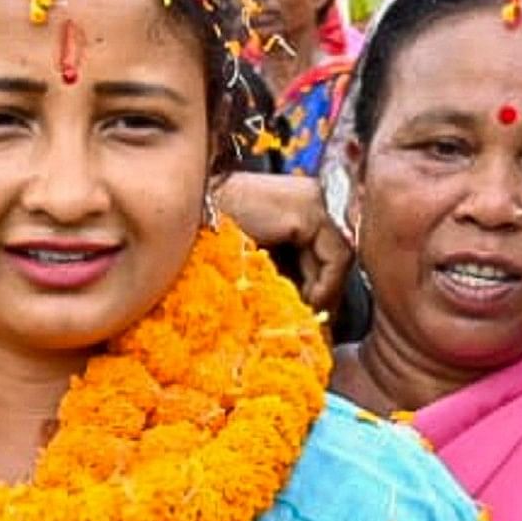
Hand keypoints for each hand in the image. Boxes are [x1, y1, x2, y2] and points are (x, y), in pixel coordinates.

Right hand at [214, 170, 355, 313]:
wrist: (181, 219)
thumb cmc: (205, 245)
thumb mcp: (254, 264)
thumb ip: (282, 280)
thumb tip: (314, 317)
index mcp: (295, 205)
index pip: (325, 253)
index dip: (320, 290)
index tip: (310, 319)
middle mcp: (309, 196)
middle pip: (334, 255)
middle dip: (324, 294)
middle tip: (313, 324)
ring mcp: (312, 199)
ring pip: (340, 258)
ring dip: (324, 292)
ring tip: (303, 314)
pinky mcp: (309, 211)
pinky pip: (337, 257)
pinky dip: (326, 285)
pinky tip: (305, 301)